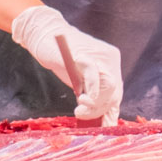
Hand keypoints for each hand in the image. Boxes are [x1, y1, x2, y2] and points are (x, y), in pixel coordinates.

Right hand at [11, 5, 121, 124]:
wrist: (44, 35)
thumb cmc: (63, 59)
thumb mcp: (81, 80)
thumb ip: (91, 95)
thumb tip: (103, 120)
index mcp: (112, 64)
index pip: (117, 94)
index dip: (109, 112)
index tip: (101, 126)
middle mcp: (110, 59)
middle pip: (115, 92)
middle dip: (100, 109)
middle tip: (82, 113)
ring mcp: (98, 56)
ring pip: (109, 86)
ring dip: (96, 103)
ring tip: (80, 109)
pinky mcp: (83, 56)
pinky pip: (94, 75)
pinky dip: (91, 91)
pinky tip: (82, 99)